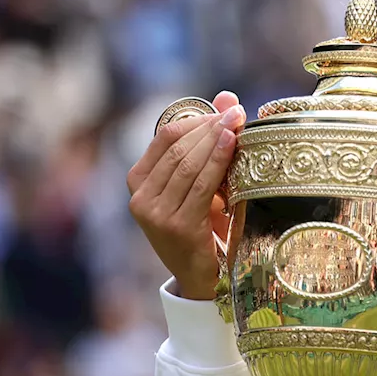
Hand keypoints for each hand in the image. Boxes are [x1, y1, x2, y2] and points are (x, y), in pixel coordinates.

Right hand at [128, 91, 246, 299]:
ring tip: (238, 123)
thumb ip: (210, 141)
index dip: (196, 119)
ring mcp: (155, 213)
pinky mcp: (176, 226)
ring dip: (215, 140)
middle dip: (210, 126)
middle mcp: (140, 197)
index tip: (225, 110)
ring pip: (187, 163)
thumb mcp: (203, 183)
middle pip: (177, 148)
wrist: (205, 278)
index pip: (165, 137)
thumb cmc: (205, 225)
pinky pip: (200, 185)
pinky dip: (217, 160)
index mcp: (138, 181)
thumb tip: (227, 97)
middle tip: (237, 112)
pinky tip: (233, 145)